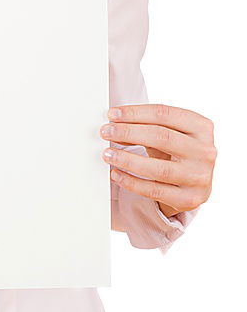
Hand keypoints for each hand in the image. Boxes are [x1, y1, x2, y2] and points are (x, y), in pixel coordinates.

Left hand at [100, 103, 215, 217]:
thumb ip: (146, 127)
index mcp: (202, 127)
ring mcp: (200, 177)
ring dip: (128, 159)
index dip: (135, 113)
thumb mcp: (168, 134)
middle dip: (129, 132)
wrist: (195, 183)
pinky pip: (155, 191)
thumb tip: (115, 126)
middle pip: (162, 137)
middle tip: (106, 131)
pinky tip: (117, 174)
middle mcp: (205, 151)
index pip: (164, 114)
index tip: (112, 114)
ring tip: (107, 154)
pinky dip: (132, 182)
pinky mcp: (189, 198)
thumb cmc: (177, 152)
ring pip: (158, 168)